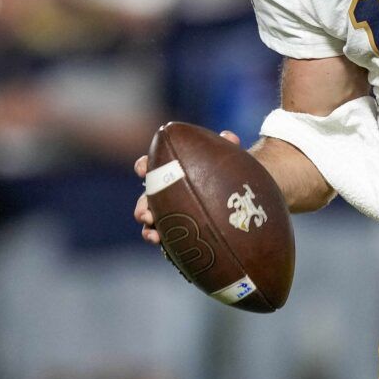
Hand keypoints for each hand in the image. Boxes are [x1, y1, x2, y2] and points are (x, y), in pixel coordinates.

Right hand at [132, 130, 239, 245]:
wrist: (236, 197)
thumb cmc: (225, 173)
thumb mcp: (227, 159)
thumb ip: (227, 147)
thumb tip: (228, 136)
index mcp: (170, 171)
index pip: (150, 165)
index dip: (143, 166)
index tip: (142, 170)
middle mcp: (164, 192)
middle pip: (146, 198)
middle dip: (142, 206)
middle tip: (146, 213)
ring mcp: (167, 212)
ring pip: (148, 219)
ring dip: (147, 227)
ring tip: (153, 234)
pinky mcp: (173, 229)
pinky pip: (160, 236)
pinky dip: (156, 238)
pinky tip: (160, 242)